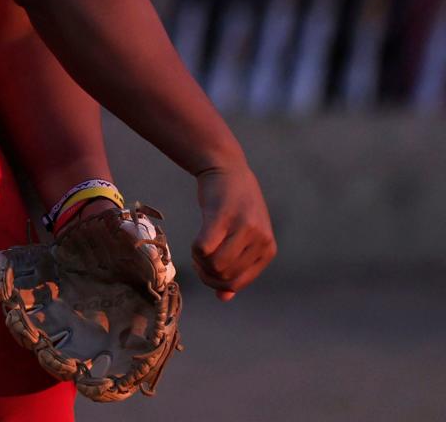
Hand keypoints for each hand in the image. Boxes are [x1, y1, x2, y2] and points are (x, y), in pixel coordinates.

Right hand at [193, 164, 275, 300]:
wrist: (226, 167)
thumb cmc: (234, 204)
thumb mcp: (244, 236)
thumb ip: (237, 266)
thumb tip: (224, 298)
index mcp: (268, 249)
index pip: (239, 283)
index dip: (217, 282)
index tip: (206, 269)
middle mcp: (260, 239)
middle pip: (225, 276)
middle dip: (206, 273)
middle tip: (198, 259)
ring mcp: (243, 227)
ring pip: (215, 265)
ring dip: (200, 262)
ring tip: (198, 250)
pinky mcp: (223, 216)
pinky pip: (204, 248)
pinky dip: (195, 251)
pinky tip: (196, 242)